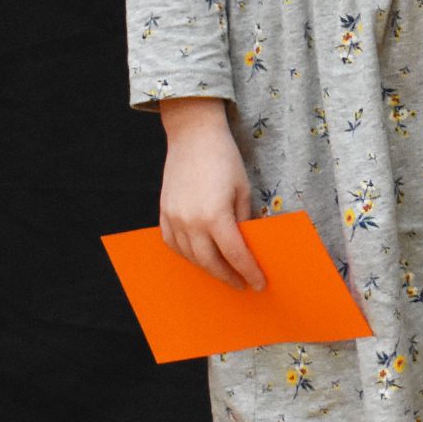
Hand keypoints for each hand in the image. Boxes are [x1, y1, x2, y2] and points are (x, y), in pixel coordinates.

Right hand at [156, 97, 262, 290]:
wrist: (193, 136)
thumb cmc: (225, 160)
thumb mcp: (243, 191)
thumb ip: (243, 221)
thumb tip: (245, 245)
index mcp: (216, 216)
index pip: (235, 254)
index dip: (249, 271)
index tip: (259, 283)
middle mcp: (191, 222)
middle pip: (210, 262)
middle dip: (228, 276)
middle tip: (242, 284)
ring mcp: (174, 219)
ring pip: (190, 256)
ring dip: (208, 268)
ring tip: (224, 272)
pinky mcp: (163, 214)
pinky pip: (173, 244)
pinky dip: (187, 255)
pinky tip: (199, 257)